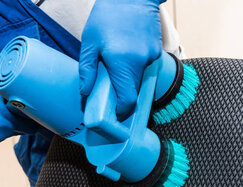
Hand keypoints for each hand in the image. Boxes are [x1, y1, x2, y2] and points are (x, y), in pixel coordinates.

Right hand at [0, 79, 38, 144]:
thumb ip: (14, 94)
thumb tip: (33, 94)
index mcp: (2, 118)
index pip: (30, 123)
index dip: (35, 116)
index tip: (39, 111)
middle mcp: (0, 131)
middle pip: (26, 129)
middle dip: (26, 120)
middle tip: (23, 109)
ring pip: (16, 131)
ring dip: (15, 123)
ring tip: (4, 111)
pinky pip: (6, 134)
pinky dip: (5, 127)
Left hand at [79, 0, 163, 118]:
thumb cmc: (107, 17)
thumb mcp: (90, 43)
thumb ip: (87, 70)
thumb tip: (85, 93)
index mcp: (122, 62)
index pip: (128, 99)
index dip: (122, 111)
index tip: (115, 114)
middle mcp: (140, 62)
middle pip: (133, 90)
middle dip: (122, 94)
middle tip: (109, 89)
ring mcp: (151, 56)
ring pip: (139, 78)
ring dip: (128, 77)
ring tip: (116, 60)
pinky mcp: (157, 51)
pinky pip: (144, 66)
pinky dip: (135, 64)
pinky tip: (127, 50)